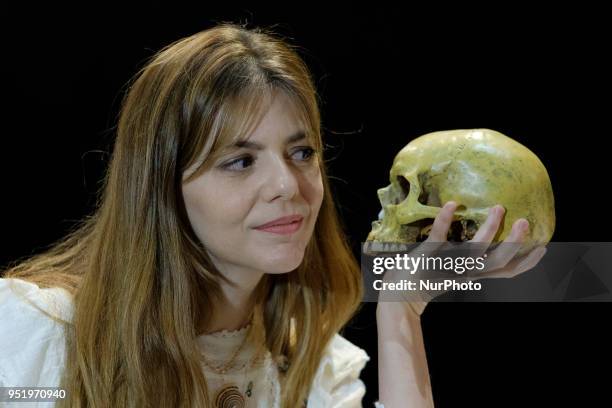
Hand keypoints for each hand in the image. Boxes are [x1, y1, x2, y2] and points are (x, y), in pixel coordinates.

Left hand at [379, 201, 546, 316]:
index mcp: (472, 275)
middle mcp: (464, 272)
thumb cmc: (425, 278)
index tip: (543, 249)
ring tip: (499, 208)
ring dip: (489, 229)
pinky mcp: (429, 255)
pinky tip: (452, 204)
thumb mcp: (451, 270)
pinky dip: (445, 219)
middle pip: (499, 263)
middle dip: (515, 243)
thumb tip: (477, 238)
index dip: (526, 262)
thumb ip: (464, 259)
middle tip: (525, 222)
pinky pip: (440, 235)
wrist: (397, 294)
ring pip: (475, 250)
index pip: (505, 272)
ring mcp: (447, 265)